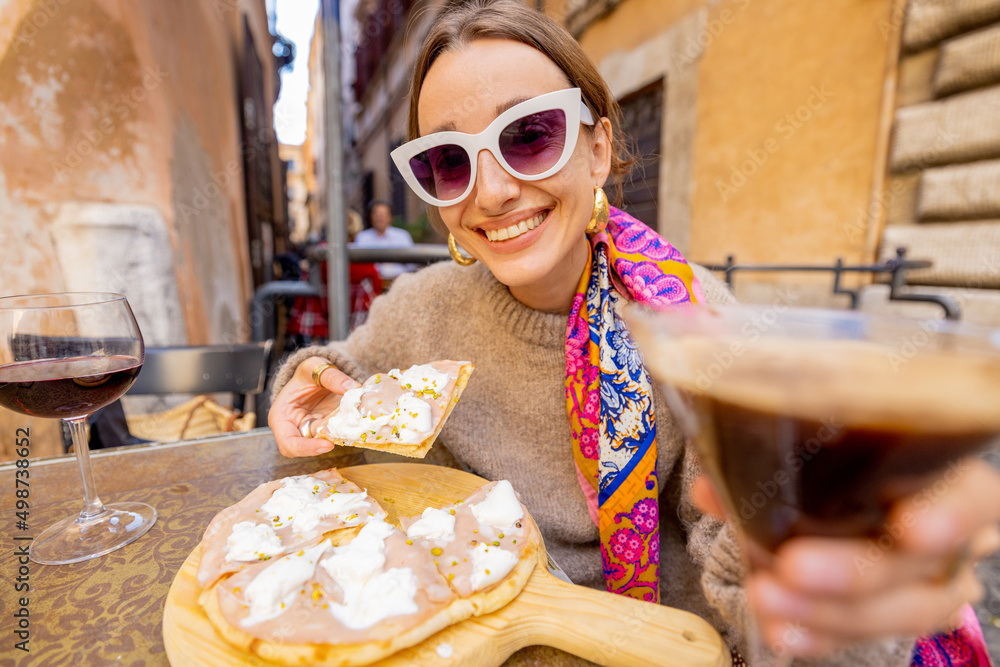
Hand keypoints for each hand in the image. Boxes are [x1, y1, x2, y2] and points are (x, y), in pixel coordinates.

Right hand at [268, 356, 359, 456]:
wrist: (318, 374)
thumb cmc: (308, 372)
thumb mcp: (314, 366)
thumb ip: (330, 376)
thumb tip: (351, 387)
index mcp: (281, 416)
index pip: (288, 443)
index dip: (306, 448)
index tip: (327, 444)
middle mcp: (293, 429)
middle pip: (305, 450)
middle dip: (324, 444)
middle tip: (343, 435)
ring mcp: (310, 432)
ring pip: (323, 444)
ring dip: (337, 437)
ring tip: (352, 424)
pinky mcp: (325, 431)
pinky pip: (335, 436)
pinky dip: (345, 431)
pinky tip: (356, 422)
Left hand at [691, 458, 999, 657]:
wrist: (829, 494)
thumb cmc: (828, 456)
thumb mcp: (805, 444)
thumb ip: (768, 455)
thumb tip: (713, 486)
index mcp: (942, 475)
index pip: (972, 494)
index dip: (950, 513)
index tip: (909, 527)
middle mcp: (949, 535)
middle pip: (920, 564)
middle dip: (853, 572)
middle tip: (791, 566)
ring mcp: (926, 584)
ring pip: (899, 611)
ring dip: (827, 611)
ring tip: (765, 597)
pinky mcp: (888, 616)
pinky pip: (861, 637)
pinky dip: (816, 636)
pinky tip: (779, 632)